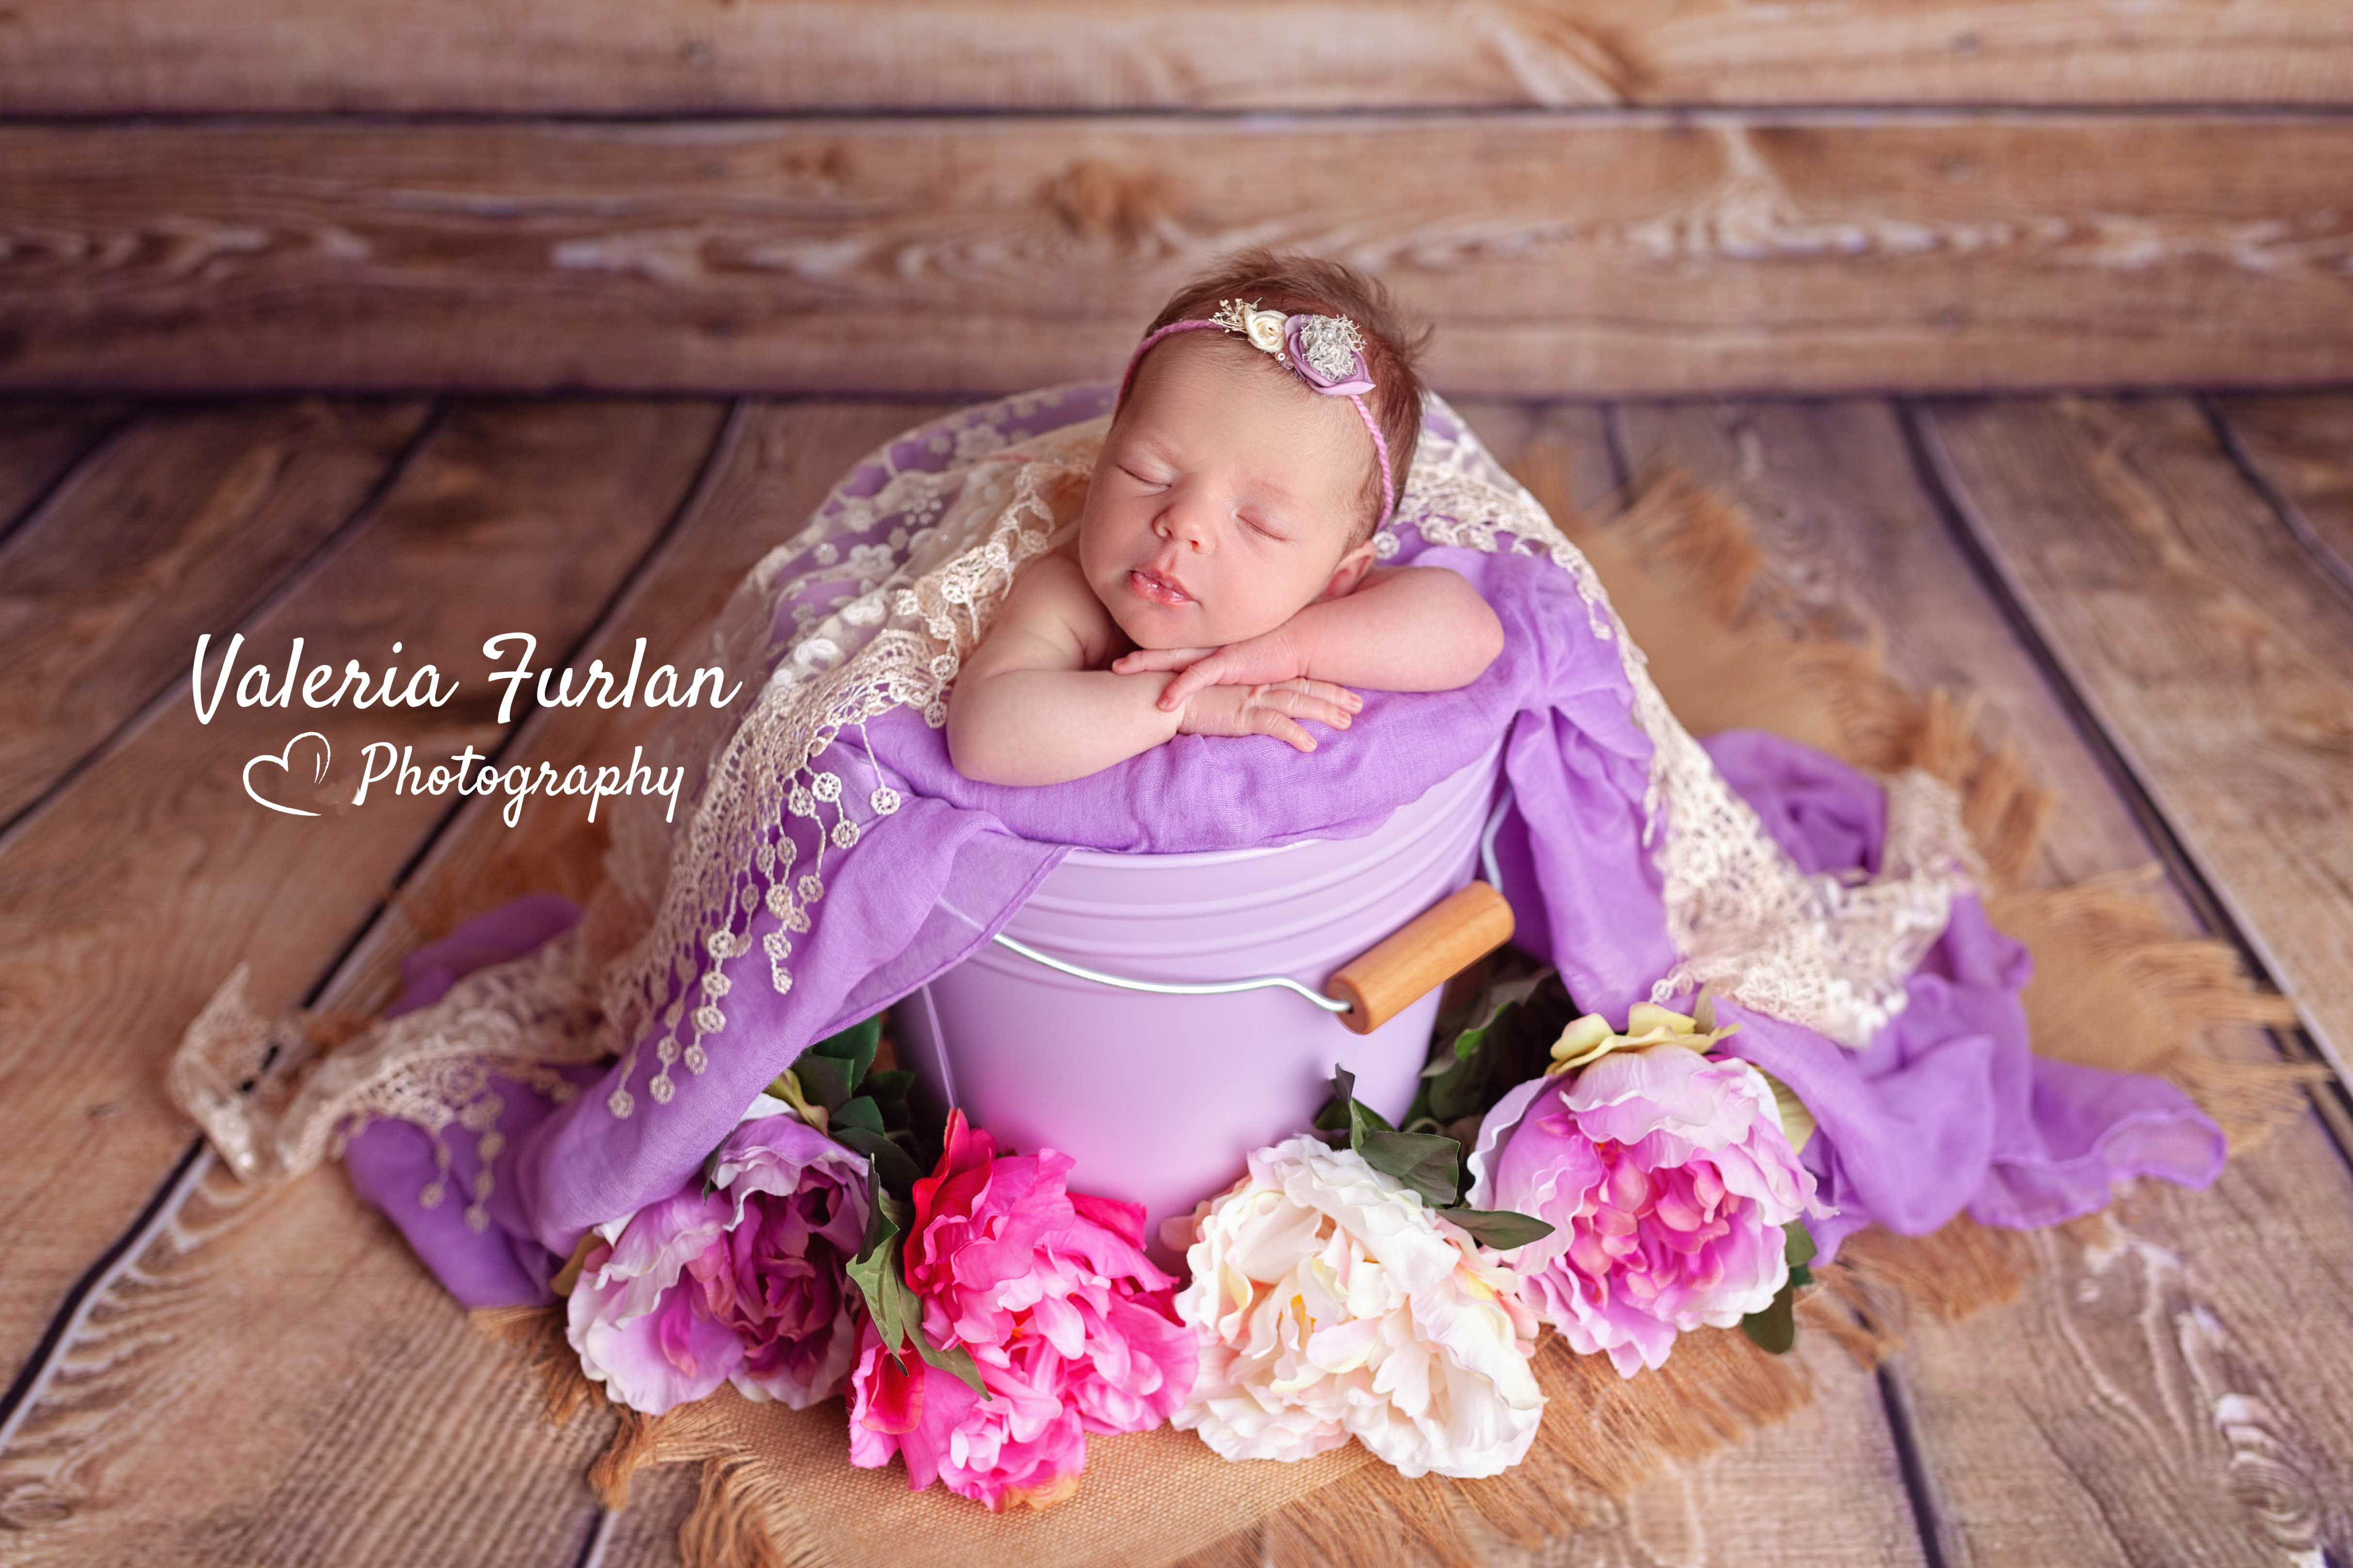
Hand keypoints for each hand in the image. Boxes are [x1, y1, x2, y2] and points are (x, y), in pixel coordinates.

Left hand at [1114, 627, 1328, 712]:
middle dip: (1137, 657)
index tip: (1124, 660)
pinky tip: (1162, 702)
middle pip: (1164, 650)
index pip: (1172, 649)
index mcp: (1210, 648)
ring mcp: (1217, 653)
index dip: (1149, 654)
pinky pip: (1198, 676)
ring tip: (1119, 671)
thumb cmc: (1276, 655)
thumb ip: (1226, 671)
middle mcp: (1209, 647)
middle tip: (1111, 665)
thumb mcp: (1244, 664)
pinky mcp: (1231, 664)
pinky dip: (1179, 689)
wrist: (1302, 643)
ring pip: (1172, 657)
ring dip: (1145, 664)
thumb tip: (1213, 684)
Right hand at [1175, 679, 1358, 752]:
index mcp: (1257, 678)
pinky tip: (1311, 745)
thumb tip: (1253, 710)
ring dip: (1324, 713)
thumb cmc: (1189, 696)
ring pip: (1297, 704)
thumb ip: (1241, 700)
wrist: (1164, 694)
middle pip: (1305, 690)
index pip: (1298, 681)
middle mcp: (1259, 684)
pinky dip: (1294, 734)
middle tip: (1359, 706)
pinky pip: (1274, 725)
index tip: (1346, 695)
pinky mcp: (1241, 714)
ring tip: (1347, 724)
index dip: (1325, 687)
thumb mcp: (1221, 695)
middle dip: (1335, 697)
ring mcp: (1252, 698)